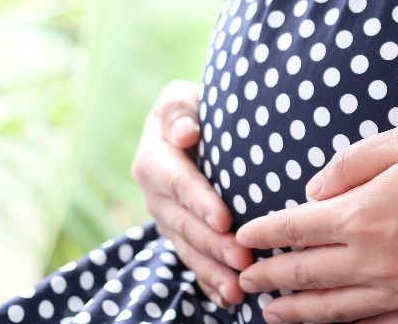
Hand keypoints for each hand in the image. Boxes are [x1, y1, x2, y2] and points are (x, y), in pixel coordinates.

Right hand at [130, 80, 252, 306]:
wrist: (186, 128)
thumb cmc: (192, 108)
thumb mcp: (180, 98)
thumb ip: (180, 111)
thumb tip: (187, 132)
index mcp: (154, 160)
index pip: (179, 183)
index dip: (201, 202)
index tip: (225, 220)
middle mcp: (154, 195)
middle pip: (185, 224)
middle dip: (213, 244)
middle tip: (243, 260)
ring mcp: (165, 220)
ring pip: (187, 249)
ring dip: (212, 271)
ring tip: (237, 290)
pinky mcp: (178, 236)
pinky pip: (191, 261)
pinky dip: (208, 282)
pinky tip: (227, 299)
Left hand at [234, 123, 397, 322]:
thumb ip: (353, 163)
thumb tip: (315, 190)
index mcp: (364, 215)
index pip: (297, 228)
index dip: (266, 232)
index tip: (245, 235)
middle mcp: (377, 261)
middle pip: (307, 274)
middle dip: (270, 276)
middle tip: (242, 278)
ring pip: (335, 309)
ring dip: (297, 312)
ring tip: (271, 313)